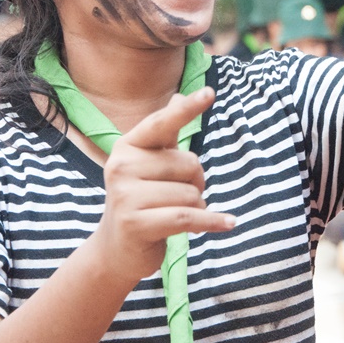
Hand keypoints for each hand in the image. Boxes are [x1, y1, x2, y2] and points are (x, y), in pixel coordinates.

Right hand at [94, 87, 235, 282]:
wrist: (115, 249)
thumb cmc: (141, 199)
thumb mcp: (150, 163)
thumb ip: (166, 132)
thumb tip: (178, 96)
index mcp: (127, 146)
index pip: (162, 123)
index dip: (187, 109)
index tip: (210, 93)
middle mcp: (122, 166)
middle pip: (188, 163)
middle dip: (196, 182)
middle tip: (179, 196)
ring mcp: (125, 196)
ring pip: (191, 193)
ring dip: (196, 206)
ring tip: (177, 214)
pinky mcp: (135, 223)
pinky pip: (188, 217)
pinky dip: (211, 221)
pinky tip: (228, 223)